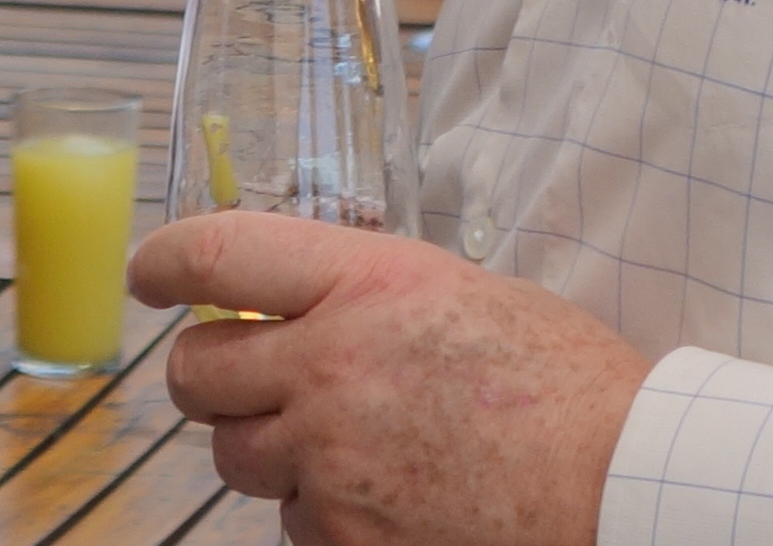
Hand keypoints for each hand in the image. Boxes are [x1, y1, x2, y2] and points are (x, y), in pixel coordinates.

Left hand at [137, 215, 647, 545]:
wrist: (624, 477)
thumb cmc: (563, 382)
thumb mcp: (460, 292)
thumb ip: (368, 293)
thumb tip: (304, 304)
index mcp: (362, 284)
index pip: (217, 255)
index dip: (164, 261)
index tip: (148, 272)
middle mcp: (329, 368)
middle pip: (197, 372)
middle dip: (205, 374)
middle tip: (234, 375)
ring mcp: (331, 461)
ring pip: (237, 458)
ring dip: (268, 449)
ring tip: (344, 443)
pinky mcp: (345, 537)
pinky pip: (291, 521)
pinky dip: (321, 511)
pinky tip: (385, 493)